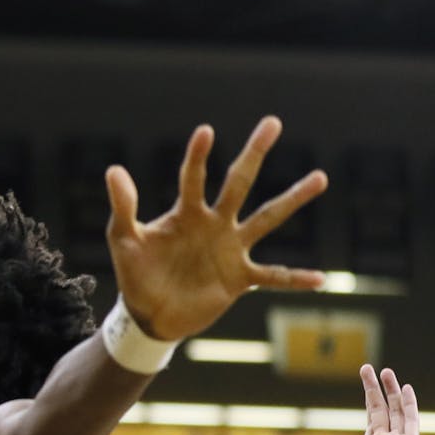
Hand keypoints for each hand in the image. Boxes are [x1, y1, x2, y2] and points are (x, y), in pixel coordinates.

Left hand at [105, 116, 326, 339]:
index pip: (193, 178)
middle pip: (238, 183)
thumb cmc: (135, 271)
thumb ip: (124, 206)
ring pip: (267, 219)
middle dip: (254, 154)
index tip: (206, 131)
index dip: (197, 156)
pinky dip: (295, 278)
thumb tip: (113, 169)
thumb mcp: (123, 238)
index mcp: (185, 213)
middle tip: (272, 122)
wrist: (149, 313)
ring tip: (320, 176)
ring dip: (293, 199)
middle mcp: (214, 224)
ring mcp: (230, 249)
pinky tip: (321, 278)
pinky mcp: (239, 279)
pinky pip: (273, 277)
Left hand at [315, 365, 419, 434]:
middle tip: (373, 367)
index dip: (371, 398)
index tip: (367, 380)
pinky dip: (409, 405)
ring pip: (397, 411)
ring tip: (386, 371)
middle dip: (379, 388)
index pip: (373, 417)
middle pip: (384, 409)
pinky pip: (410, 422)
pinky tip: (406, 389)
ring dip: (393, 391)